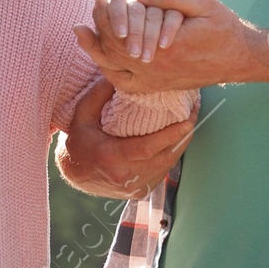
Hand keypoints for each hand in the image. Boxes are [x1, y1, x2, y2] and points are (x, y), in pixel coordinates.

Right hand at [55, 75, 192, 200]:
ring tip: (189, 124)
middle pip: (164, 157)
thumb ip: (98, 95)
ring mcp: (134, 187)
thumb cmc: (78, 142)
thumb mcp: (82, 115)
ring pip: (167, 166)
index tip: (187, 120)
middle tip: (193, 114)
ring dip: (180, 146)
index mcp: (111, 158)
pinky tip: (176, 141)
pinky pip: (162, 172)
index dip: (171, 135)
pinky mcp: (140, 191)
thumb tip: (116, 76)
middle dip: (183, 136)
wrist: (74, 173)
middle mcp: (125, 176)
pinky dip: (170, 156)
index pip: (148, 148)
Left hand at [77, 0, 268, 94]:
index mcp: (164, 48)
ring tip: (83, 35)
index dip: (105, 17)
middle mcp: (156, 69)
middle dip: (96, 33)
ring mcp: (156, 82)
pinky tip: (102, 57)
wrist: (240, 59)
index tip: (98, 0)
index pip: (122, 34)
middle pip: (112, 54)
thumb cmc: (223, 28)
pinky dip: (110, 72)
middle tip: (84, 15)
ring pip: (114, 73)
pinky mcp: (159, 87)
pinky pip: (127, 85)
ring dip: (96, 53)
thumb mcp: (201, 3)